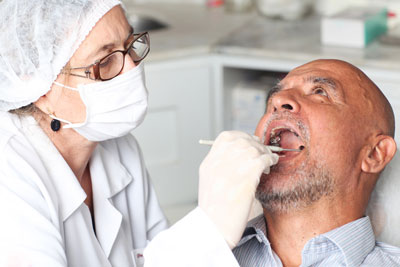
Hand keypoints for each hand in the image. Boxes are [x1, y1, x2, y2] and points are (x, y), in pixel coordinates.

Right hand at [198, 131, 277, 248]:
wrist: (214, 229)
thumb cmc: (215, 212)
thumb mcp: (210, 184)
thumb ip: (221, 168)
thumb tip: (240, 158)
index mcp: (209, 163)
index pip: (226, 137)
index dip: (241, 137)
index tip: (250, 142)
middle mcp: (218, 162)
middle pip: (242, 141)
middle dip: (255, 144)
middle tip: (263, 153)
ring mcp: (231, 168)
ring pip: (253, 148)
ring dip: (264, 152)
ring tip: (268, 161)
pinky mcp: (246, 177)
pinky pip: (262, 159)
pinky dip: (270, 160)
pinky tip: (271, 165)